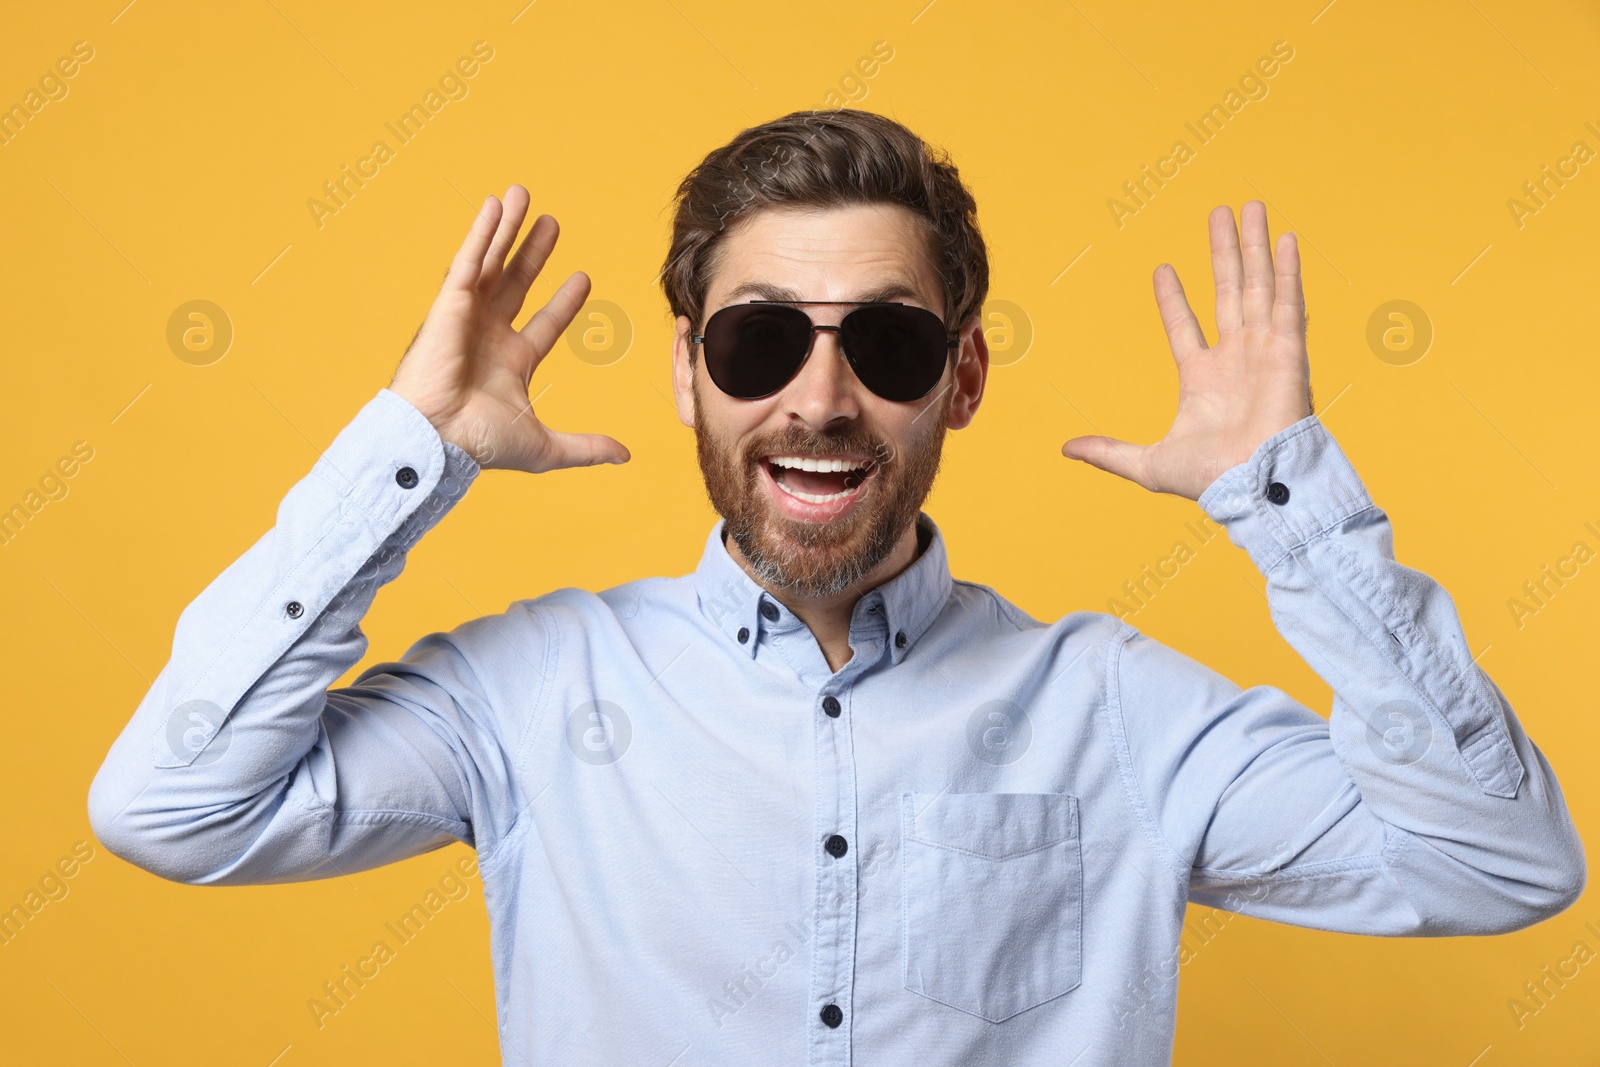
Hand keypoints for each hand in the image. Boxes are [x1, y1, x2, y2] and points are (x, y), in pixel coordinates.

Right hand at [388, 185, 629, 472]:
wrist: (437, 439)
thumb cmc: (480, 446)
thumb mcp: (545, 447)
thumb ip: (586, 447)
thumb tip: (626, 457)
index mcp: (511, 363)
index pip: (545, 324)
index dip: (565, 301)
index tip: (583, 277)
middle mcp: (489, 336)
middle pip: (517, 283)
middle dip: (534, 252)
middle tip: (552, 223)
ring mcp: (468, 317)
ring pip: (492, 263)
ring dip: (508, 229)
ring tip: (523, 195)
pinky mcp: (449, 304)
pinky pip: (468, 260)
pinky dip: (481, 232)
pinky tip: (495, 205)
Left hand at [1061, 201, 1311, 500]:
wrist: (1255, 486)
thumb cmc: (1210, 480)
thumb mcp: (1146, 464)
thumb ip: (1108, 451)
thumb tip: (1065, 449)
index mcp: (1203, 378)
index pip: (1184, 325)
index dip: (1173, 297)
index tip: (1162, 269)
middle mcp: (1235, 357)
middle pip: (1227, 290)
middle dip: (1224, 252)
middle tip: (1220, 212)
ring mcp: (1263, 350)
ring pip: (1256, 285)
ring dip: (1253, 245)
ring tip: (1249, 207)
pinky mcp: (1289, 349)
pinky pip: (1288, 301)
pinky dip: (1288, 269)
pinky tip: (1286, 239)